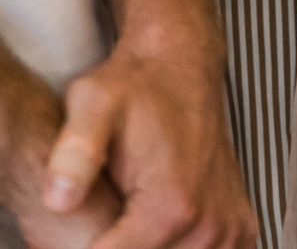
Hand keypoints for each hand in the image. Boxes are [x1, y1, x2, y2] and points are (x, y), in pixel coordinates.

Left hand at [37, 36, 258, 248]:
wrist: (180, 66)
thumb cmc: (132, 87)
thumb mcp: (91, 104)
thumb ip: (74, 153)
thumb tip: (57, 201)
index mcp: (170, 208)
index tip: (61, 232)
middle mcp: (207, 226)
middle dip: (114, 247)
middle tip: (101, 215)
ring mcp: (229, 230)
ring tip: (124, 219)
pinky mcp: (239, 228)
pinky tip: (156, 230)